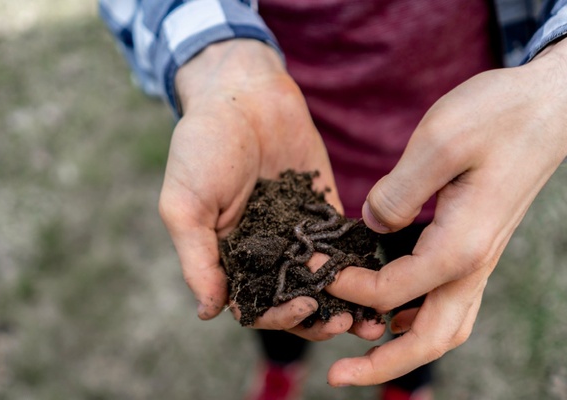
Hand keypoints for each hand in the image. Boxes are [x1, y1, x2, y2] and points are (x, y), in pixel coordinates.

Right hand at [159, 40, 383, 340]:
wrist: (243, 94)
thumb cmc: (202, 147)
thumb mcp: (184, 205)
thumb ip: (198, 259)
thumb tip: (209, 314)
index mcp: (229, 258)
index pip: (256, 305)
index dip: (279, 316)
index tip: (304, 310)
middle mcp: (264, 252)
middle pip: (295, 301)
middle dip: (319, 318)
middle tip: (345, 323)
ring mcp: (297, 233)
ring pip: (323, 282)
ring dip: (346, 303)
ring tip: (372, 319)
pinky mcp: (325, 210)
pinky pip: (344, 245)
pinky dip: (361, 265)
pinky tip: (382, 276)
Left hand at [319, 30, 566, 384]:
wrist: (551, 102)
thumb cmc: (499, 114)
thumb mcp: (439, 141)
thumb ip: (398, 192)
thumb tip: (370, 227)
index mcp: (463, 246)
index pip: (393, 291)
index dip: (348, 286)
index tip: (312, 264)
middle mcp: (475, 263)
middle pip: (431, 339)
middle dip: (382, 364)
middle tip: (336, 376)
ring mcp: (480, 258)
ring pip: (445, 326)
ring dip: (402, 346)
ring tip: (360, 348)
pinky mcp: (478, 245)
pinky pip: (450, 299)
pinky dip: (418, 316)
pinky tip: (390, 308)